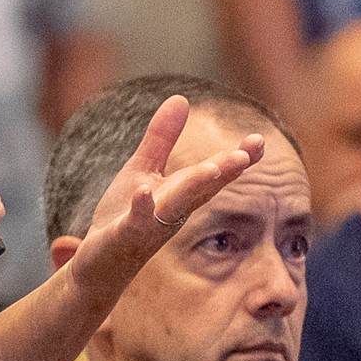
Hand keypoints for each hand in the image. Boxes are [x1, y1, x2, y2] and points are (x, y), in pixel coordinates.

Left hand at [63, 95, 262, 307]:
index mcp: (181, 193)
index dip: (237, 159)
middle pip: (202, 188)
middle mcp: (173, 211)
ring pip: (176, 205)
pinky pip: (135, 222)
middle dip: (224, 172)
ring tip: (211, 169)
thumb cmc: (128, 216)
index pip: (214, 174)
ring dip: (193, 187)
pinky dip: (141, 208)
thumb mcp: (143, 170)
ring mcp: (151, 226)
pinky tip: (142, 192)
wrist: (100, 263)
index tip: (260, 141)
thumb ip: (161, 138)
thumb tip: (181, 97)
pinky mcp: (125, 236)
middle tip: (245, 156)